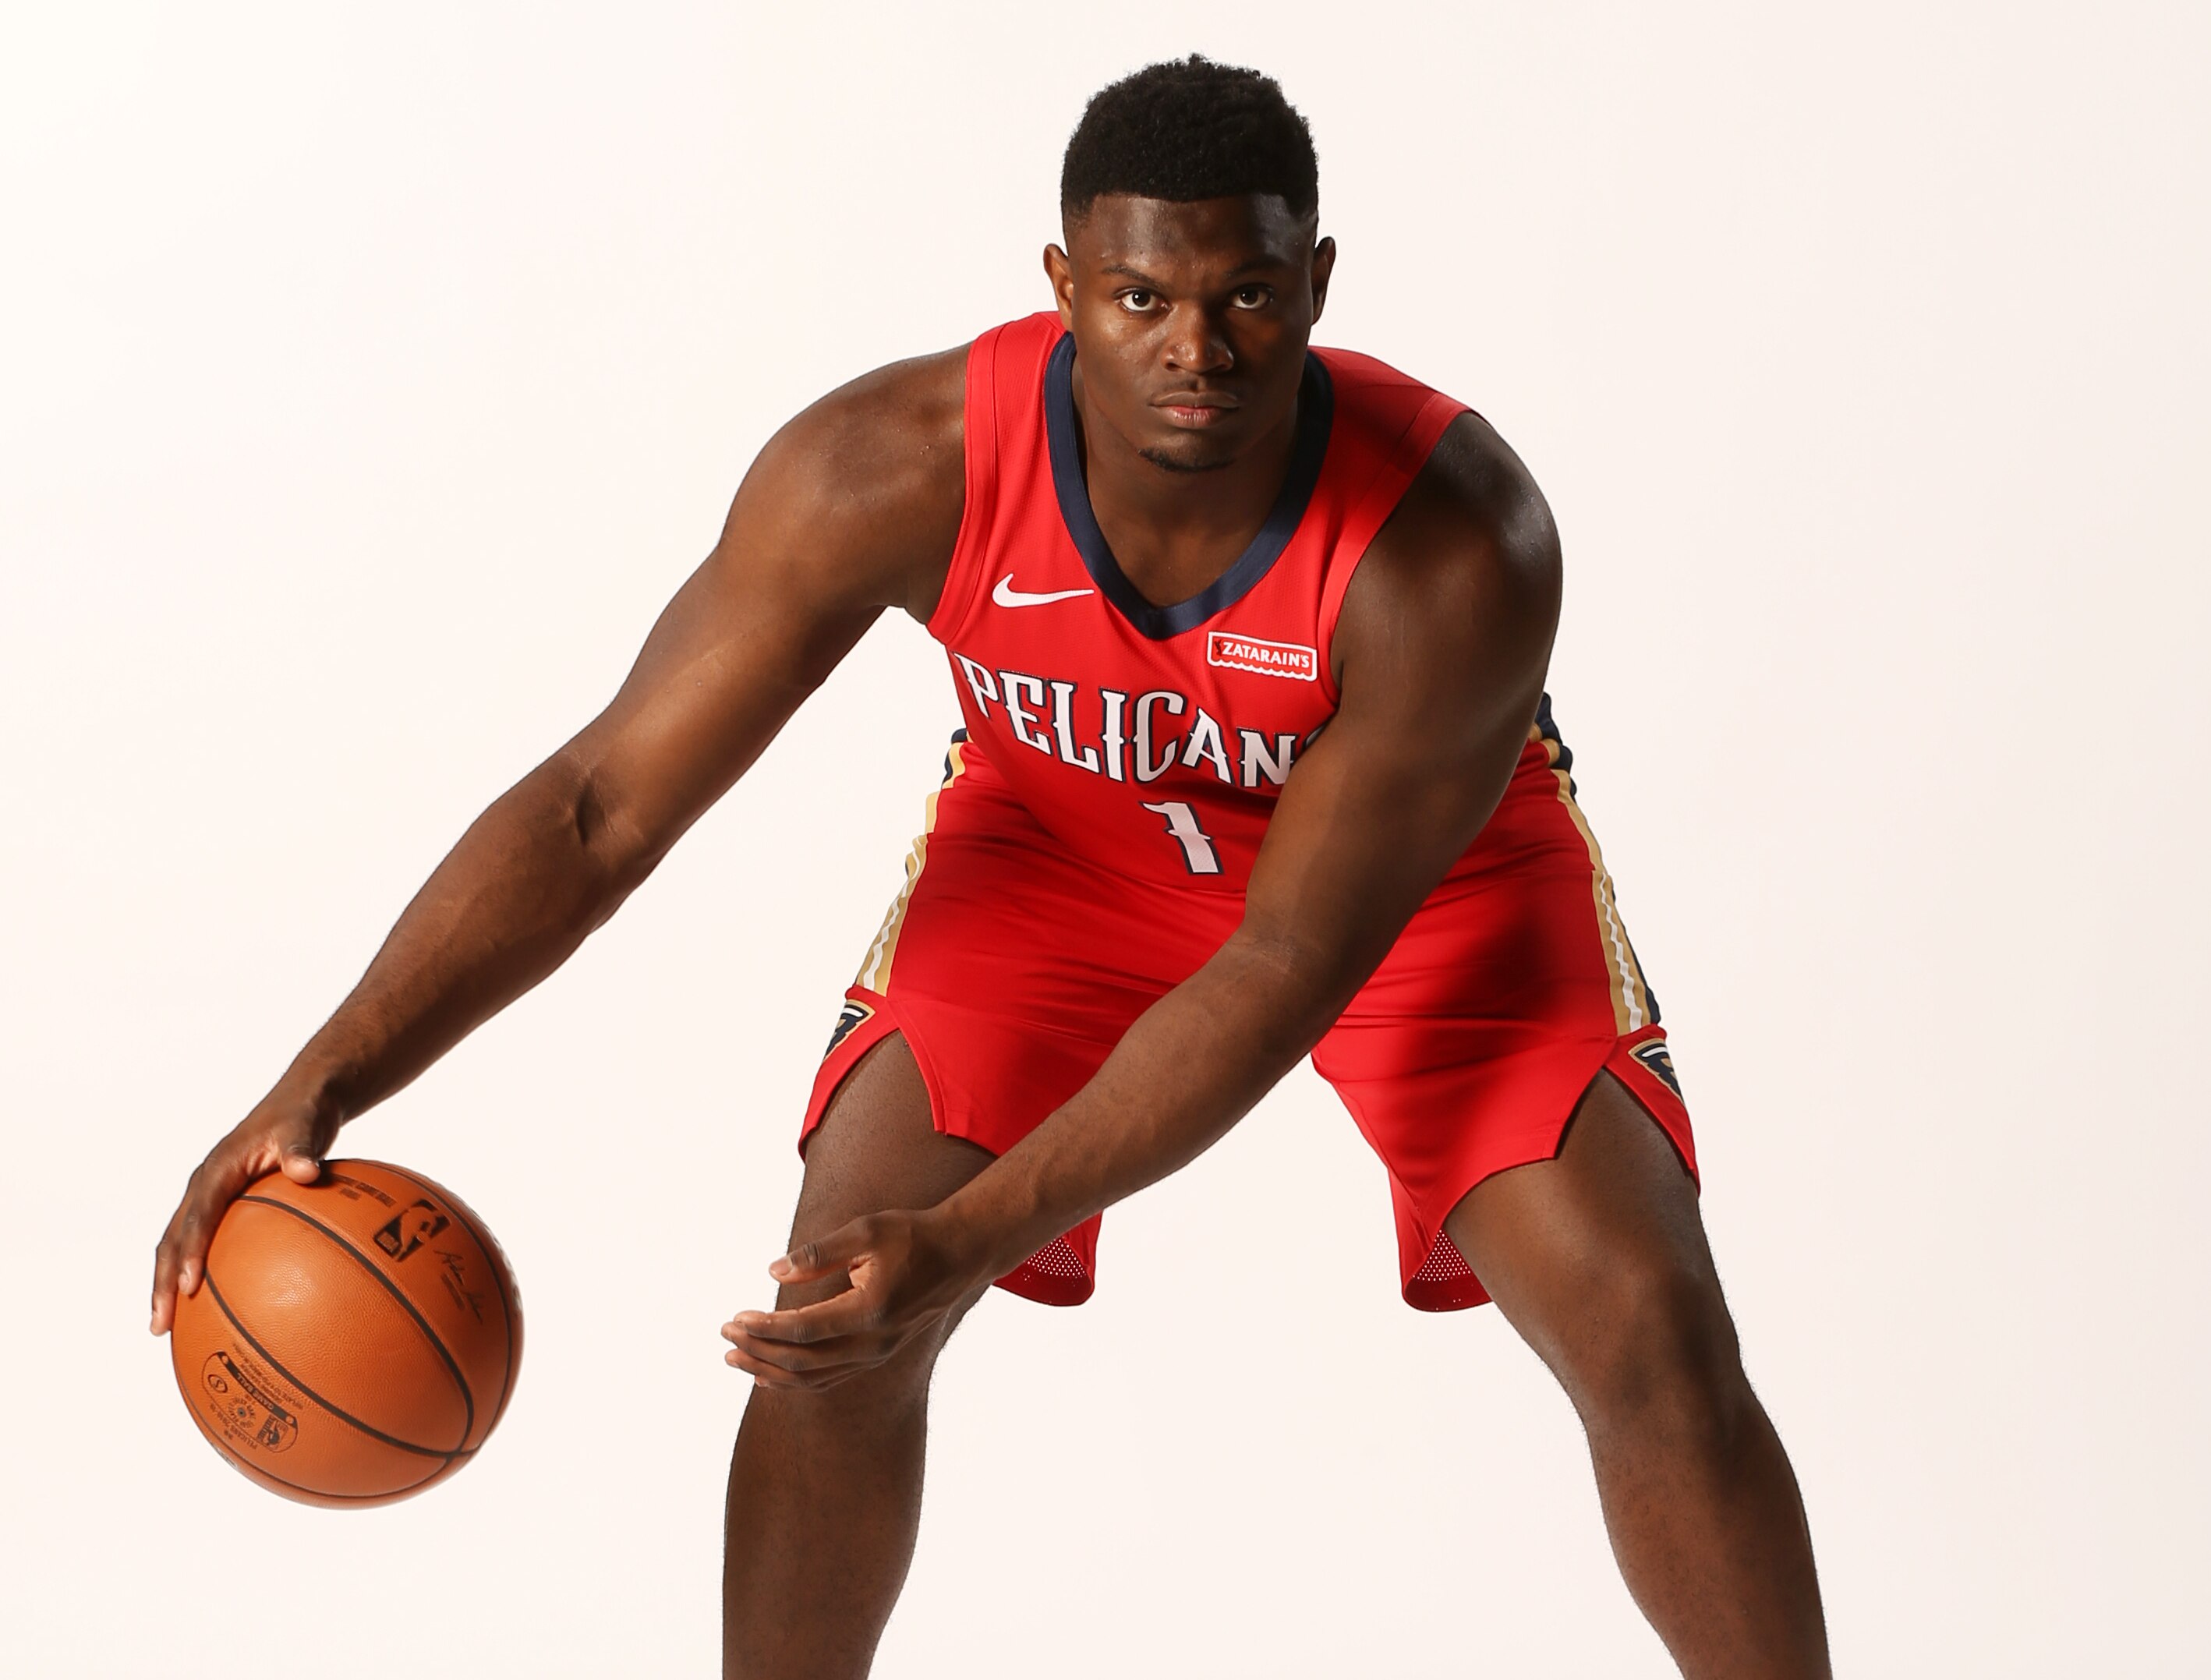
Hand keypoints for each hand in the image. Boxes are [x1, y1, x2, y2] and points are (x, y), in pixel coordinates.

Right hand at [150, 1088, 338, 1334]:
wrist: (302, 1102)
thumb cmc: (303, 1115)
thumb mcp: (305, 1125)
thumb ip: (302, 1148)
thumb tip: (306, 1171)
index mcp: (219, 1169)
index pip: (199, 1214)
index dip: (190, 1249)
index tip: (189, 1284)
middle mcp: (205, 1186)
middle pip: (173, 1239)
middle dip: (162, 1282)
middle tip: (161, 1323)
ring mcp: (209, 1197)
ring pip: (177, 1245)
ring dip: (167, 1284)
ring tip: (165, 1327)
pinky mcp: (221, 1206)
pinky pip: (201, 1243)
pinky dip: (196, 1272)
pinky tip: (208, 1306)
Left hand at [720, 1207, 991, 1391]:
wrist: (959, 1255)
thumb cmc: (911, 1236)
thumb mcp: (866, 1231)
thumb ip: (818, 1254)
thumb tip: (773, 1271)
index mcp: (871, 1310)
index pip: (805, 1330)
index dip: (766, 1328)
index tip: (735, 1319)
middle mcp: (874, 1342)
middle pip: (804, 1361)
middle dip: (759, 1351)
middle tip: (724, 1336)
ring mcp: (877, 1353)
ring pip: (814, 1377)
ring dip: (771, 1370)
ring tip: (734, 1360)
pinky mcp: (876, 1354)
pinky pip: (828, 1377)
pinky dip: (795, 1378)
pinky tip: (769, 1372)